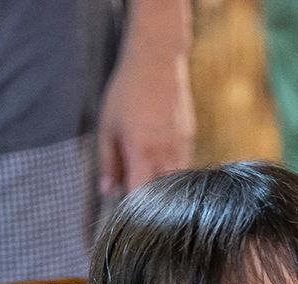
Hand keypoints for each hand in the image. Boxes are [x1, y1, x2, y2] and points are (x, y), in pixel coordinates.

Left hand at [97, 5, 194, 193]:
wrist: (158, 59)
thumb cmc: (127, 91)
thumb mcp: (108, 127)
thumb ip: (107, 163)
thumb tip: (108, 192)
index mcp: (142, 153)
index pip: (141, 197)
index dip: (133, 208)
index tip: (124, 209)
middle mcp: (166, 154)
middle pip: (162, 197)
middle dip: (149, 201)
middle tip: (134, 195)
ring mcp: (182, 147)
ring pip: (174, 184)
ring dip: (160, 188)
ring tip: (144, 176)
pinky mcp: (190, 139)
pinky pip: (182, 168)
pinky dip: (169, 172)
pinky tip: (157, 161)